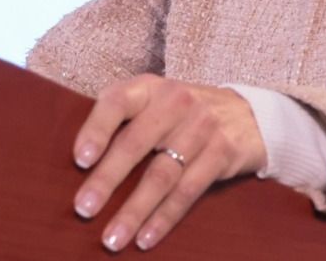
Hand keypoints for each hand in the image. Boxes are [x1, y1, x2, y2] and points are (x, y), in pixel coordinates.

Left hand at [72, 73, 266, 251]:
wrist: (248, 114)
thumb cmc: (182, 115)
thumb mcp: (156, 103)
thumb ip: (124, 122)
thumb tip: (78, 166)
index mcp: (151, 88)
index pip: (118, 101)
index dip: (96, 129)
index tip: (79, 160)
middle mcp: (177, 102)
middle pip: (137, 143)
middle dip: (107, 179)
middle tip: (84, 209)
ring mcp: (203, 127)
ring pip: (162, 175)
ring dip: (134, 210)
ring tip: (112, 238)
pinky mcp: (223, 153)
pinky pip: (188, 191)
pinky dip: (164, 217)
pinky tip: (145, 238)